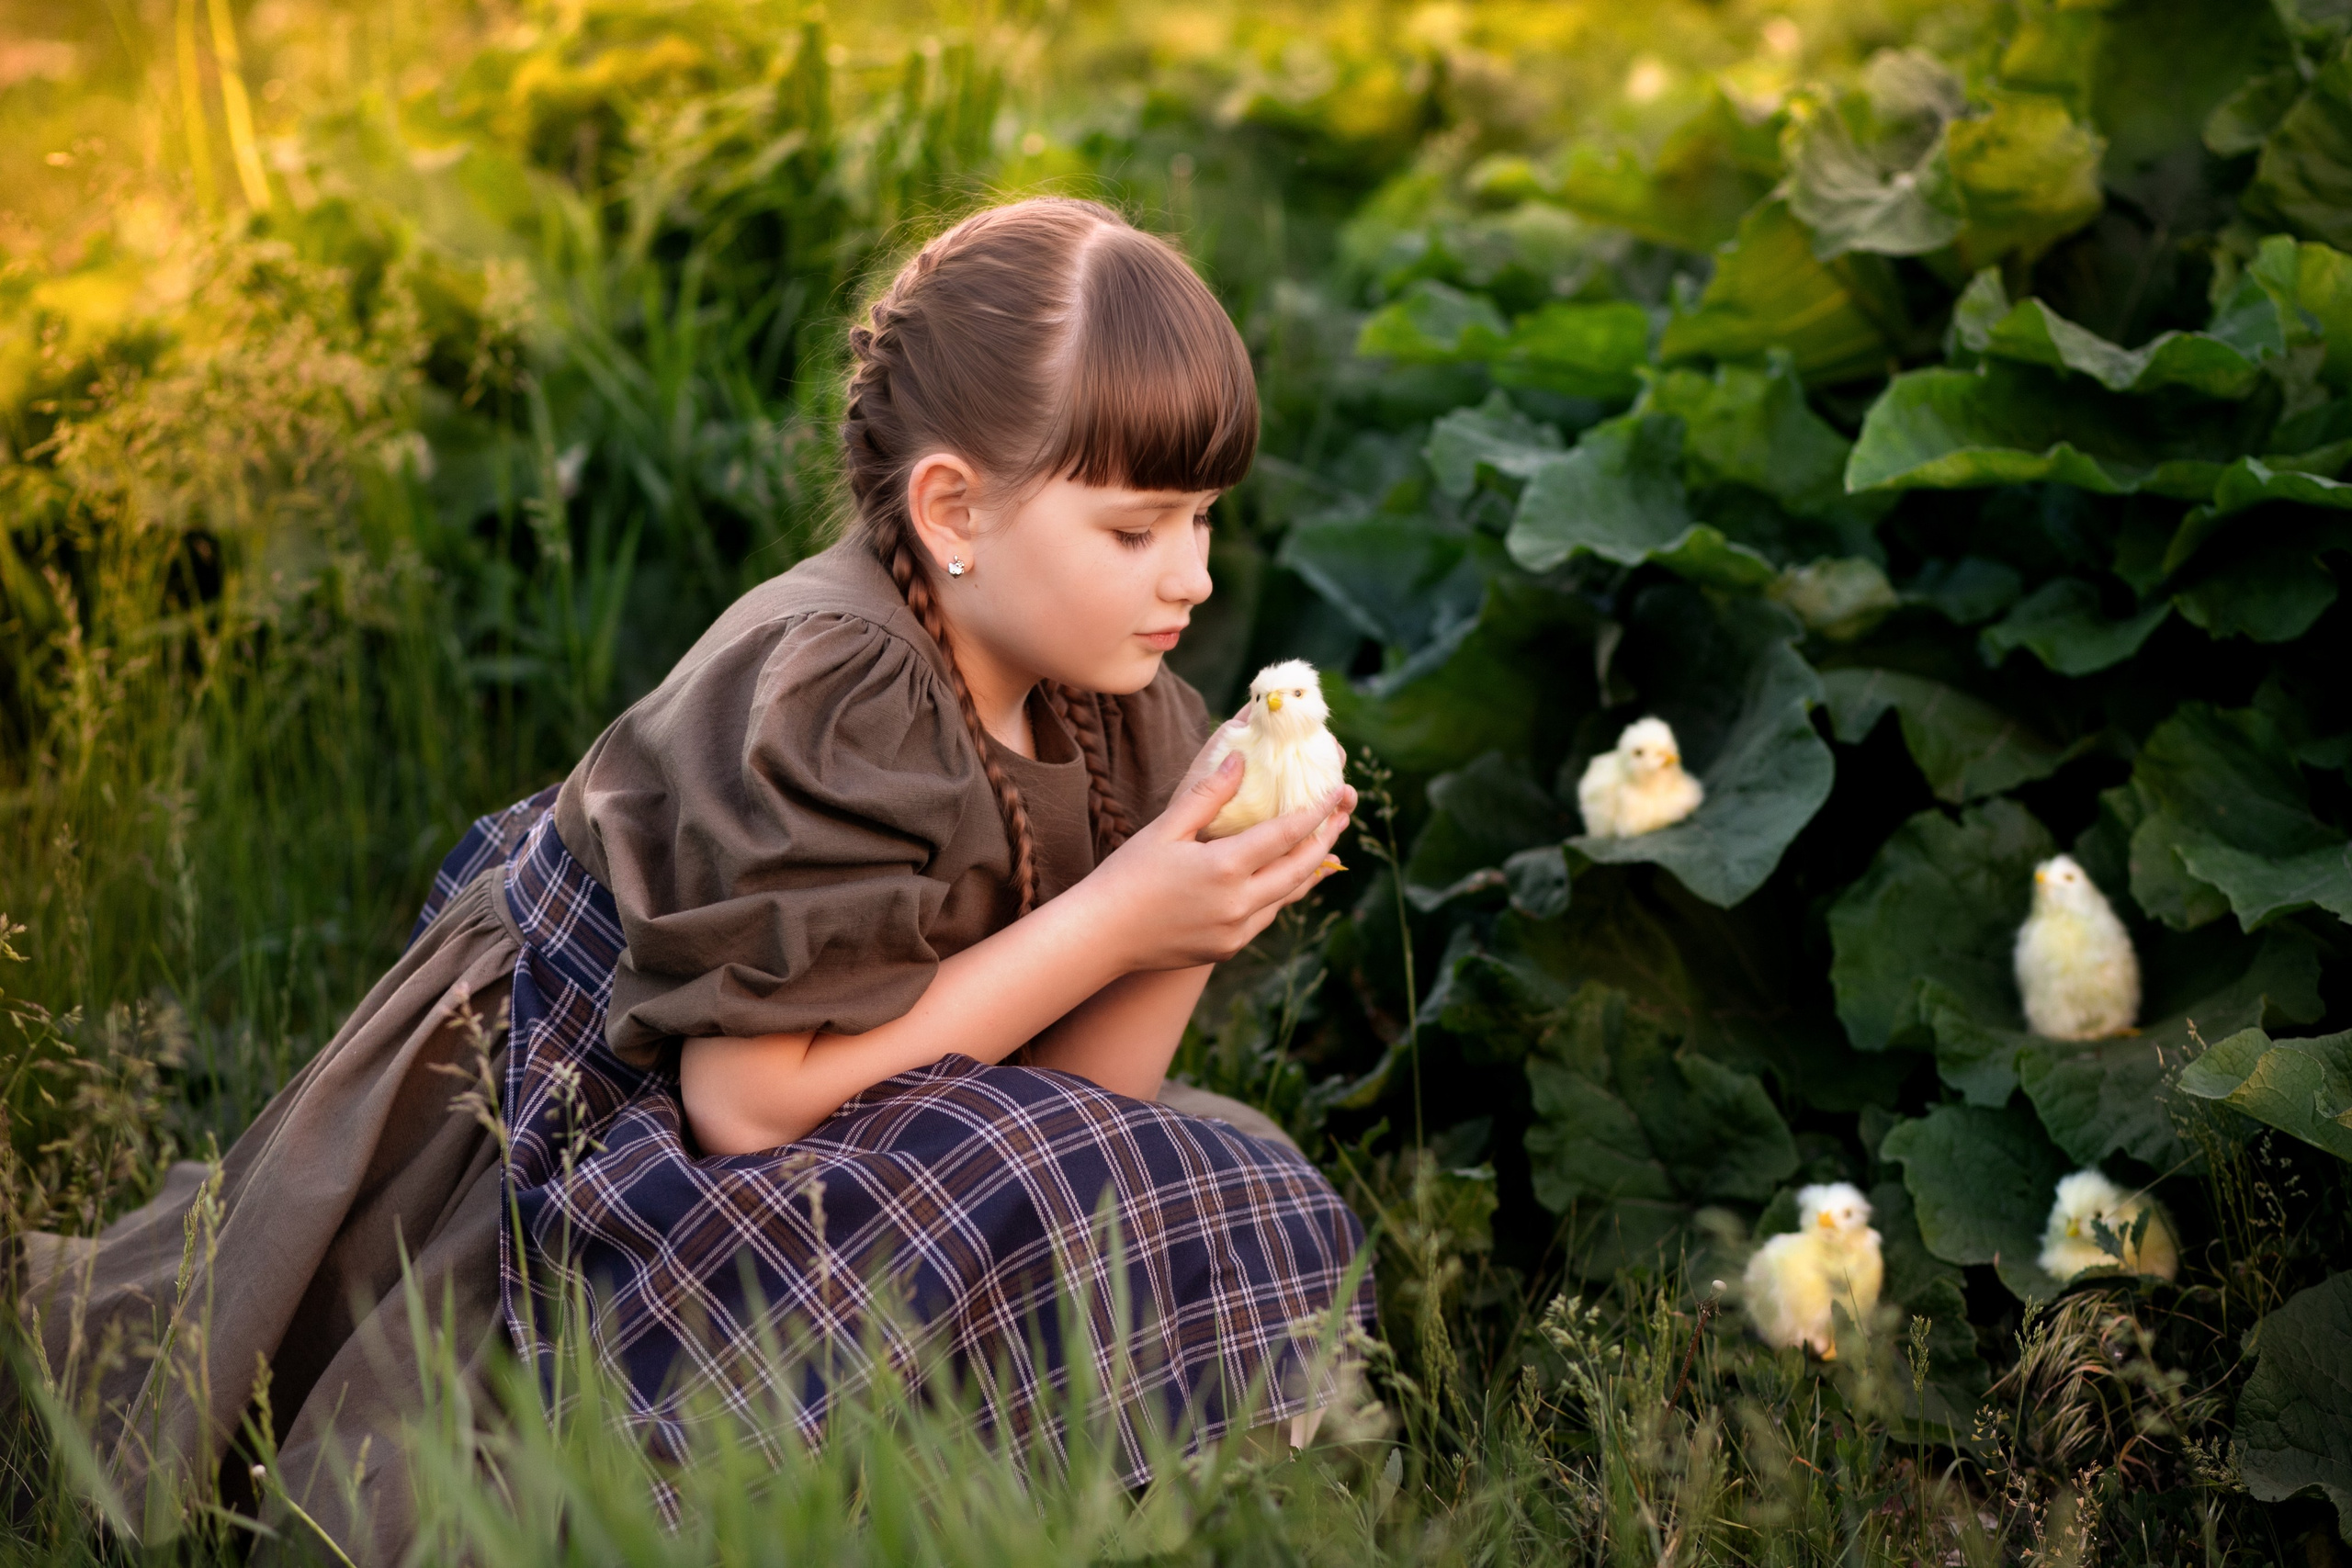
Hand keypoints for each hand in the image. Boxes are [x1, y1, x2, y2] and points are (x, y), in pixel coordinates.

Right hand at [1071, 736, 1354, 971]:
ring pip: (1287, 896)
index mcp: (1224, 868)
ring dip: (1308, 869)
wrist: (1102, 937)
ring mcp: (1236, 931)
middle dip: (1325, 839)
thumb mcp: (1166, 829)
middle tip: (1343, 814)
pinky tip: (1284, 877)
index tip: (1336, 792)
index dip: (1316, 812)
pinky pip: (1266, 916)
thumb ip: (1208, 796)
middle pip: (1300, 869)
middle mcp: (1239, 904)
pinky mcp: (1228, 948)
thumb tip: (1239, 761)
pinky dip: (1280, 893)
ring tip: (1325, 845)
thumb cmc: (1127, 876)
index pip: (1286, 835)